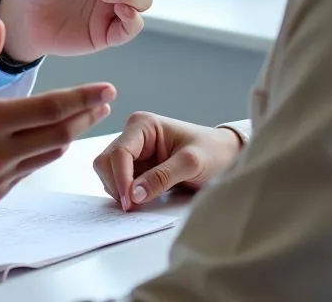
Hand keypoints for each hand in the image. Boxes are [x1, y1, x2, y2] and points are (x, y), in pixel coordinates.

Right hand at [0, 17, 115, 207]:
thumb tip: (0, 24)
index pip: (49, 110)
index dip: (83, 98)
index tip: (107, 88)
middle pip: (59, 135)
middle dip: (87, 115)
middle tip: (105, 99)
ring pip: (49, 154)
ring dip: (70, 134)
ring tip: (84, 114)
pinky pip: (31, 169)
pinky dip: (45, 149)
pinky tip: (50, 133)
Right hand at [93, 112, 242, 209]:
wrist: (224, 155)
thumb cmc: (211, 152)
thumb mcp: (191, 163)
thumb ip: (162, 177)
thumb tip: (134, 194)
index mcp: (143, 124)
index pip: (119, 152)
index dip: (121, 179)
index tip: (130, 203)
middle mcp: (133, 135)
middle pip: (106, 162)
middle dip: (116, 184)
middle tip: (133, 207)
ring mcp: (133, 150)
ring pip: (108, 172)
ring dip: (119, 190)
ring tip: (141, 202)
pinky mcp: (136, 165)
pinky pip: (118, 181)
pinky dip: (124, 193)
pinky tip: (141, 199)